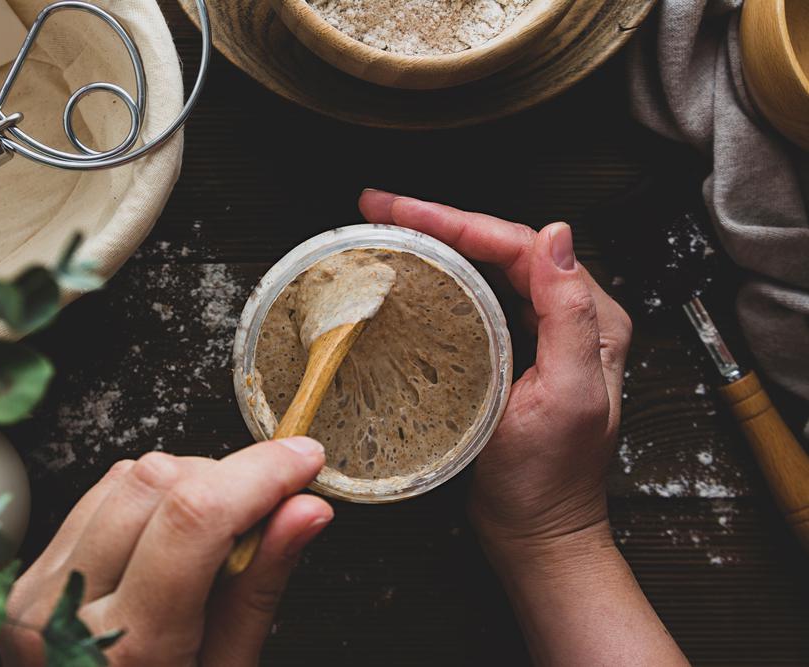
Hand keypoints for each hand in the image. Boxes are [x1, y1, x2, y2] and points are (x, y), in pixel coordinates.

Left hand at [0, 438, 331, 665]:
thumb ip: (261, 585)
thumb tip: (305, 509)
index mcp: (128, 648)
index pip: (194, 518)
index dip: (259, 474)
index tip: (301, 461)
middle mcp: (68, 610)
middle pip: (157, 482)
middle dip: (228, 477)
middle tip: (267, 508)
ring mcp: (40, 588)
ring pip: (127, 476)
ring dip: (188, 482)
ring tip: (216, 535)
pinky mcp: (33, 573)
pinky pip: (99, 494)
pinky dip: (149, 496)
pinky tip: (171, 535)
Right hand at [357, 192, 688, 666]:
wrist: (537, 532)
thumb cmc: (549, 479)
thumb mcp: (567, 396)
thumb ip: (569, 315)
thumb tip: (557, 236)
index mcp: (587, 319)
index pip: (519, 247)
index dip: (457, 221)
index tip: (403, 211)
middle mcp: (566, 318)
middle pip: (498, 249)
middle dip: (438, 222)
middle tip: (380, 209)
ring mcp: (535, 336)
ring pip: (484, 269)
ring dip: (436, 244)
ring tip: (388, 228)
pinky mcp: (509, 354)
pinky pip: (475, 301)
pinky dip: (440, 280)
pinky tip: (413, 275)